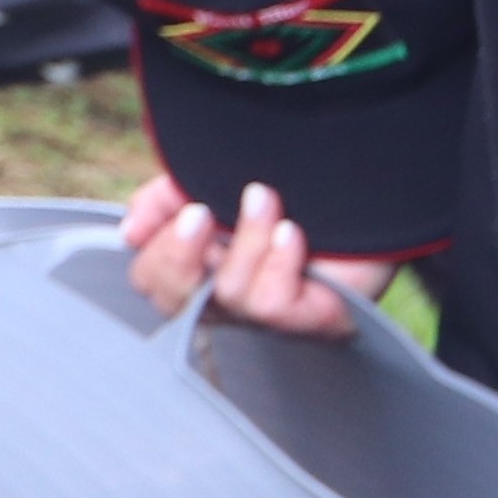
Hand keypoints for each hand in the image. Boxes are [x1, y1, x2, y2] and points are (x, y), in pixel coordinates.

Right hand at [117, 172, 378, 339]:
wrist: (369, 177)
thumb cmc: (294, 185)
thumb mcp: (211, 180)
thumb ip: (163, 199)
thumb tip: (128, 232)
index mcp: (204, 266)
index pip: (150, 280)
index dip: (156, 251)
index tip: (185, 209)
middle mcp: (232, 300)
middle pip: (171, 302)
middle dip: (179, 256)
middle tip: (201, 213)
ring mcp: (272, 317)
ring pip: (226, 295)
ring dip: (246, 239)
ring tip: (267, 199)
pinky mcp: (312, 321)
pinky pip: (269, 305)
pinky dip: (277, 261)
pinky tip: (295, 233)